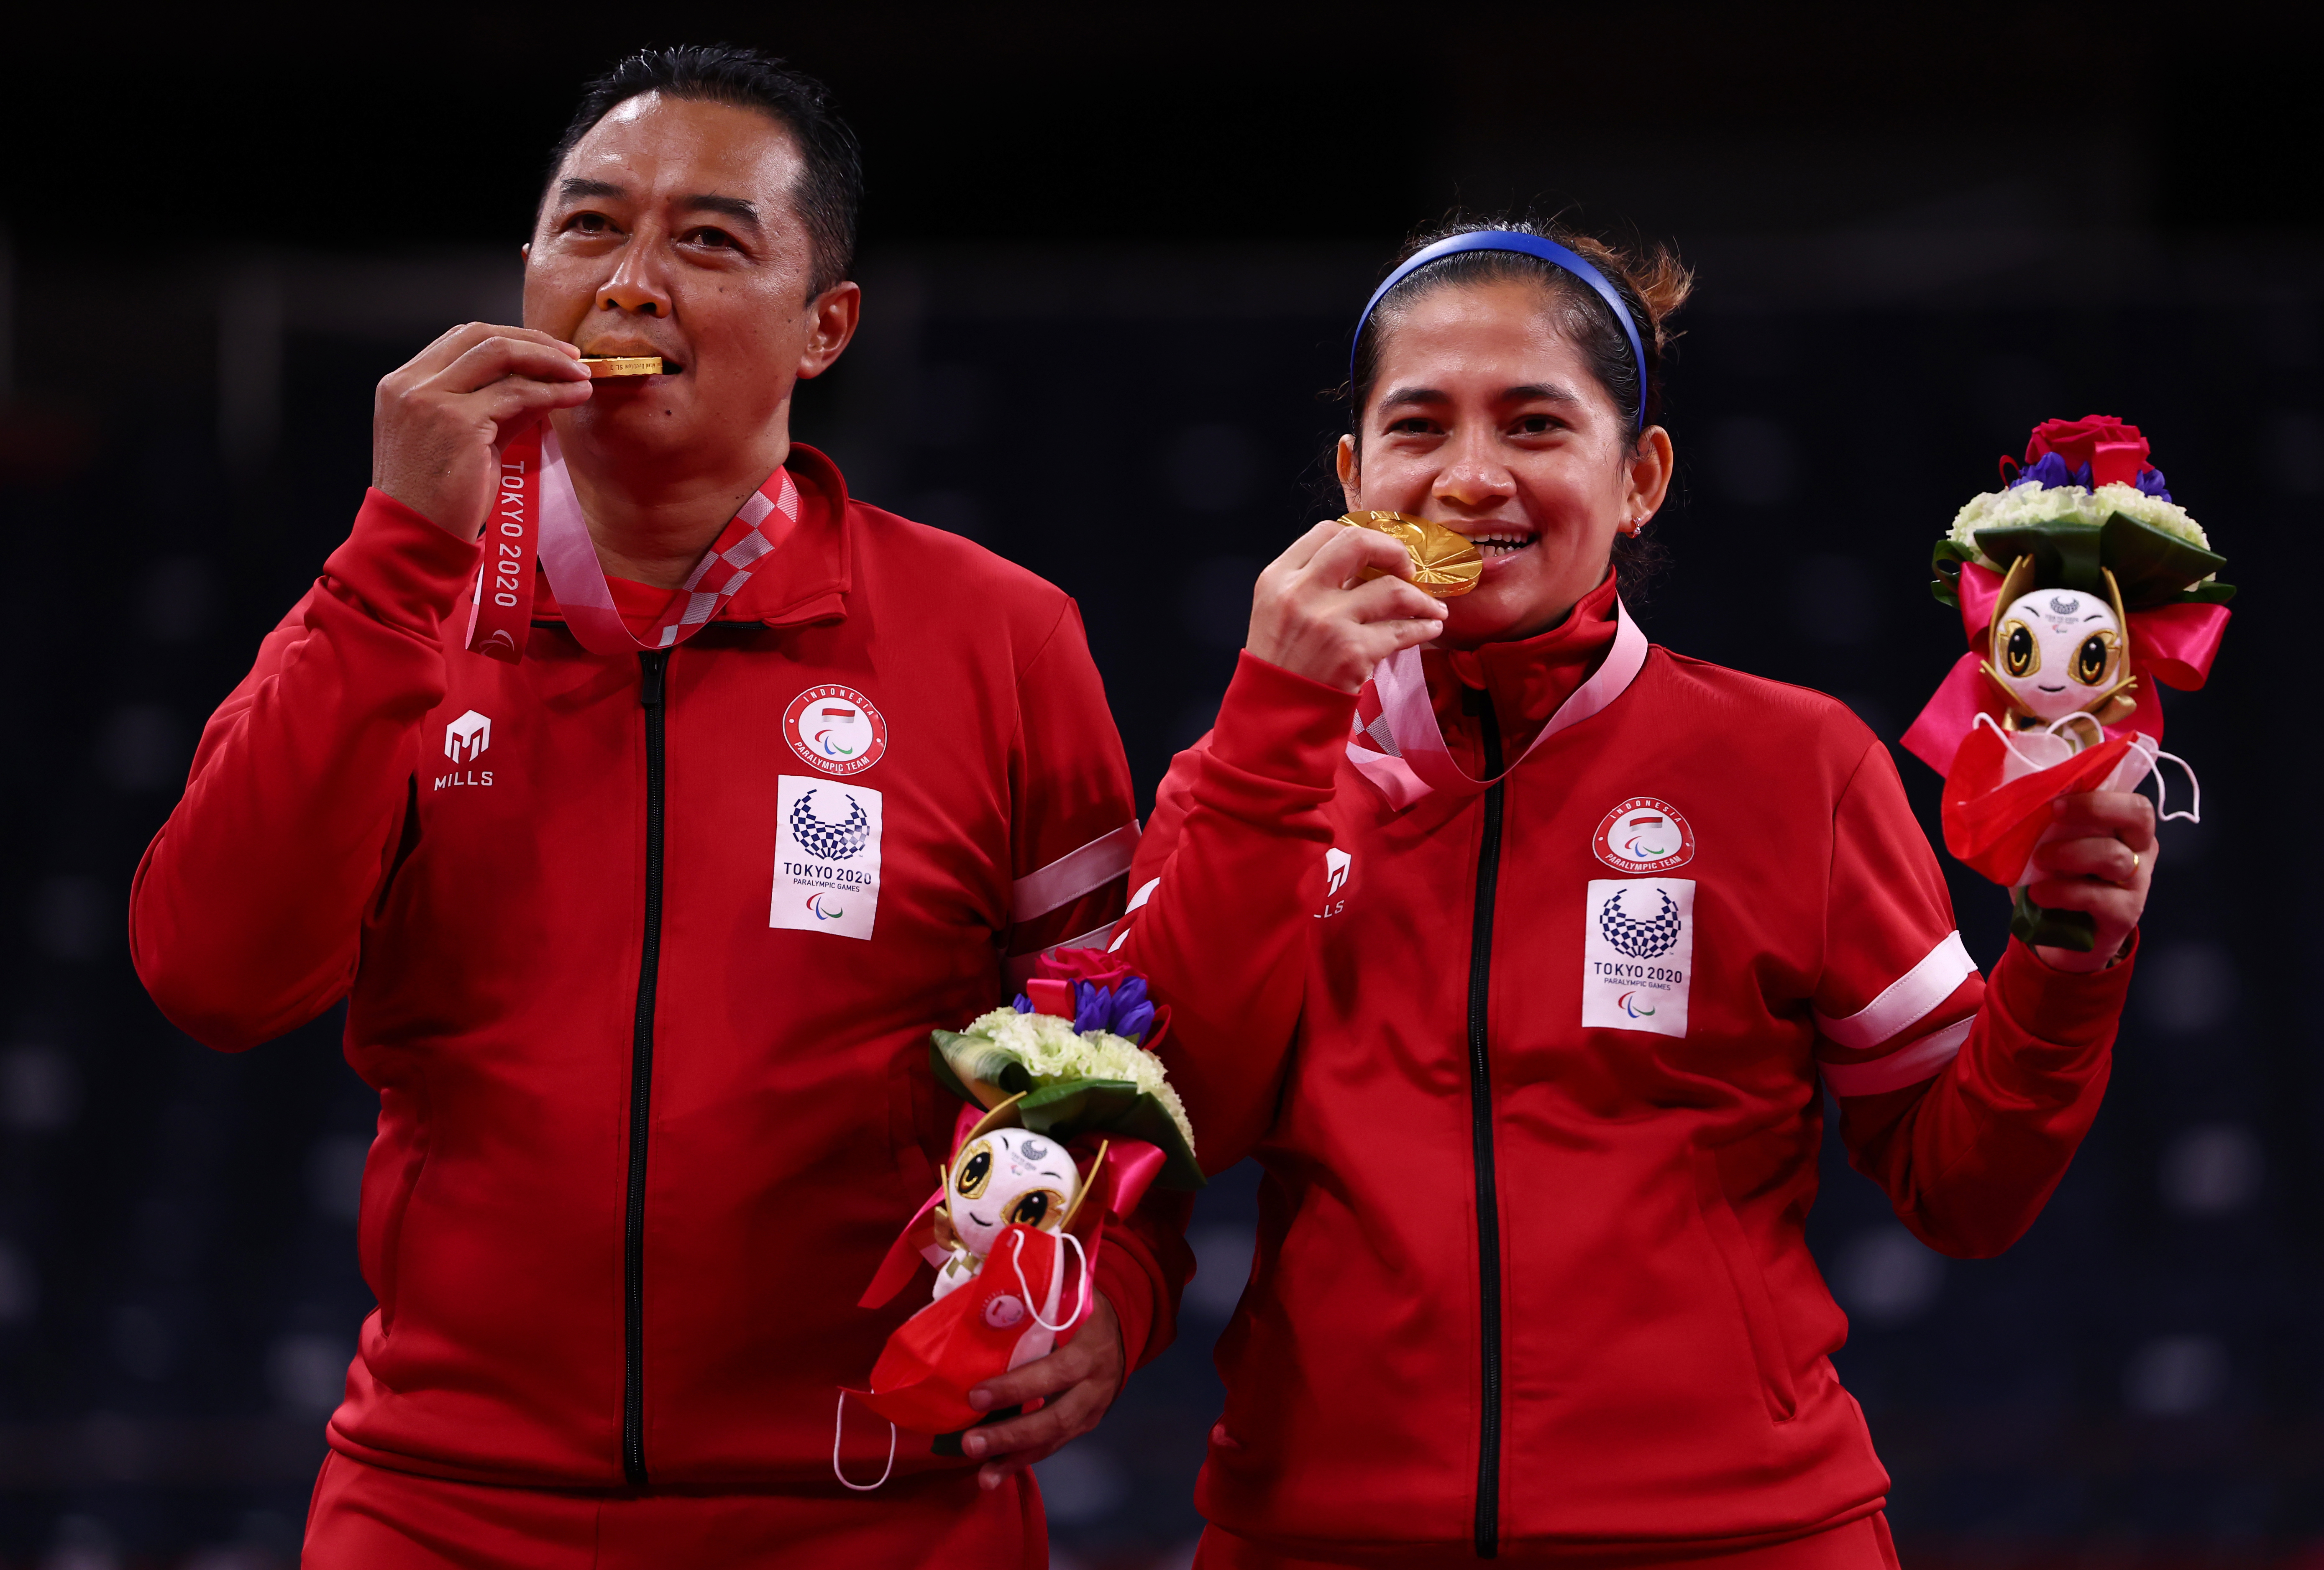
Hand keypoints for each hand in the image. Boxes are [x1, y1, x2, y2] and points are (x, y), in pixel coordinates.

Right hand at [372, 323, 594, 540]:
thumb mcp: (466, 441)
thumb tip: (543, 385)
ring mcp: (430, 399)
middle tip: (572, 357)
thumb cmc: (440, 499)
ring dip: (549, 362)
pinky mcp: (457, 422)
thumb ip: (496, 408)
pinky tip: (574, 397)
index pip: (462, 339)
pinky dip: (551, 392)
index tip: (549, 350)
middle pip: (481, 336)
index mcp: (404, 384)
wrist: (417, 539)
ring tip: (581, 376)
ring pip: (500, 356)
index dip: (511, 338)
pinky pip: (516, 394)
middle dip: (533, 341)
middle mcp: (410, 384)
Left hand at [959, 1292, 1123, 1489]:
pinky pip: (1053, 1446)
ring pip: (1055, 1438)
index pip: (1055, 1370)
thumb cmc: (1080, 1303)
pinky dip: (1023, 1461)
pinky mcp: (1085, 1424)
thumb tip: (976, 1279)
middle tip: (970, 1442)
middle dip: (1012, 1432)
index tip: (975, 1396)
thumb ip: (1035, 1291)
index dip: (1017, 1386)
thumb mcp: (1069, 1290)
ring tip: (982, 1474)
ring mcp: (1093, 1407)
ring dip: (1015, 1456)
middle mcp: (1096, 1382)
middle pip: (1056, 1415)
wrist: (1121, 1327)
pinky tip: (993, 1476)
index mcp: (1091, 1344)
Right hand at [1247, 520, 1448, 691]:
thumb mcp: (1280, 610)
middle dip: (1394, 551)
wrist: (1275, 713)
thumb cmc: (1281, 661)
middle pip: (1360, 543)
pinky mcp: (1353, 652)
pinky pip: (1402, 631)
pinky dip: (1423, 627)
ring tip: (1431, 607)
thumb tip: (1371, 564)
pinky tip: (1431, 627)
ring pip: (1392, 589)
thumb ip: (1315, 582)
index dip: (1361, 536)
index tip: (1379, 553)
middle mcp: (1301, 593)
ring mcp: (1328, 622)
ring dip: (1421, 598)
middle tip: (1408, 569)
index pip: (1327, 532)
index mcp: (1279, 577)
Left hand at [2026, 789, 2156, 971]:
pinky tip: (2039, 895)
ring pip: (2114, 856)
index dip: (2097, 794)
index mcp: (2124, 827)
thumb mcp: (2048, 846)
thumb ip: (2045, 823)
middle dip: (2094, 809)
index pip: (2130, 797)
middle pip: (2138, 815)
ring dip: (2070, 854)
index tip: (2056, 799)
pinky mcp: (2125, 914)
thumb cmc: (2055, 882)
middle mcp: (2139, 851)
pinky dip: (2063, 892)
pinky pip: (2098, 896)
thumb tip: (2013, 797)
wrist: (2060, 940)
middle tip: (2053, 814)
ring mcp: (2137, 883)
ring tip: (2039, 861)